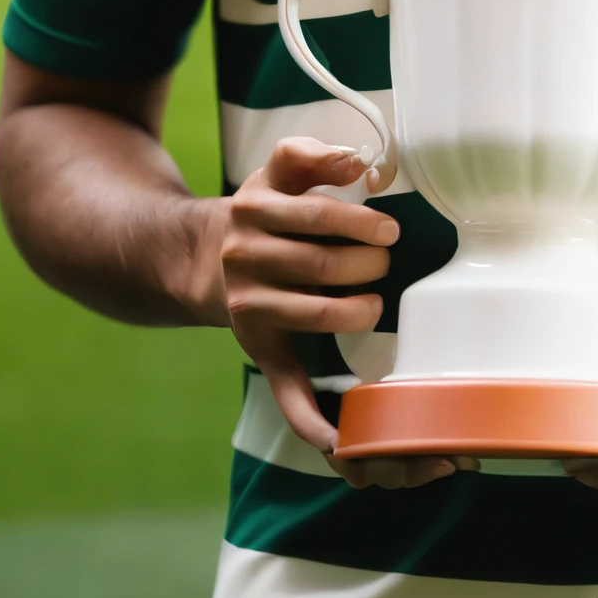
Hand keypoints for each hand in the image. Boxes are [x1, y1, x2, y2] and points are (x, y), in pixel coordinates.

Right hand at [222, 137, 466, 489]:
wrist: (207, 258)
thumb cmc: (266, 210)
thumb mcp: (280, 170)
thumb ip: (315, 156)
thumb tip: (356, 159)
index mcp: (254, 209)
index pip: (318, 216)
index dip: (361, 221)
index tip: (390, 227)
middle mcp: (244, 258)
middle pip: (320, 265)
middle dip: (367, 264)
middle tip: (385, 262)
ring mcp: (250, 308)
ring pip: (313, 315)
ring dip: (357, 311)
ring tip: (376, 304)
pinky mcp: (258, 348)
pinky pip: (285, 387)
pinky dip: (311, 419)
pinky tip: (339, 441)